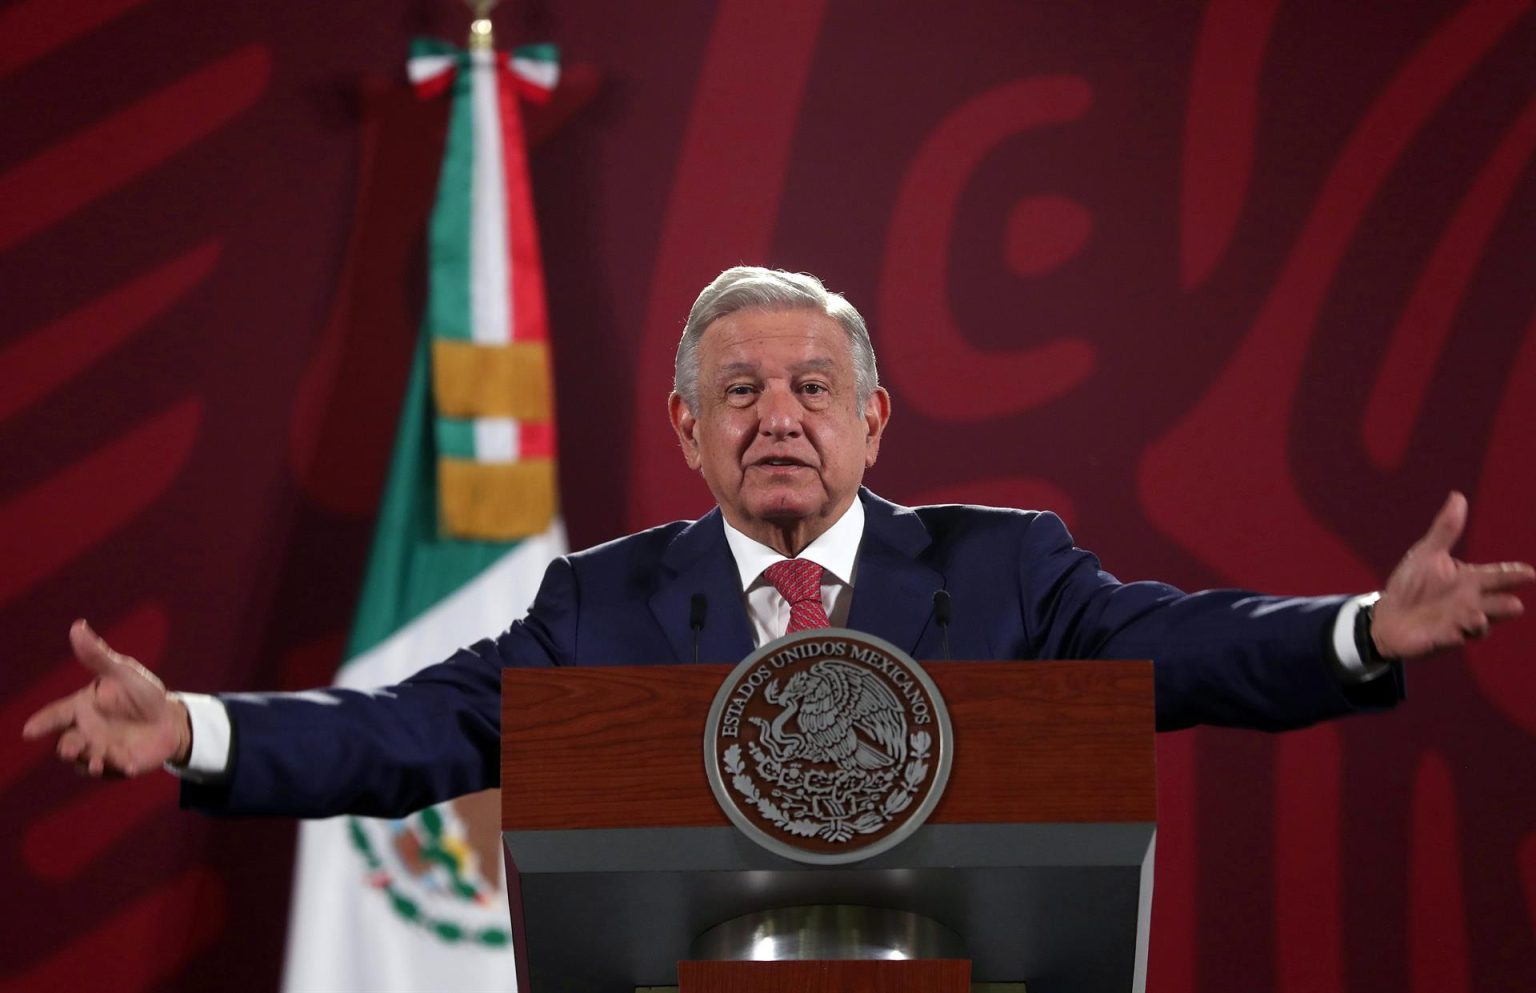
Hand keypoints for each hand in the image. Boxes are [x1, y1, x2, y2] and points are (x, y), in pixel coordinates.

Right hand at [20, 619, 190, 776]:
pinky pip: (115, 770)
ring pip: (87, 763)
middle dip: (67, 748)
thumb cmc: (141, 693)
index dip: (42, 723)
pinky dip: (120, 768)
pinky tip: (130, 766)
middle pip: (67, 744)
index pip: (56, 715)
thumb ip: (98, 656)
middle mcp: (85, 733)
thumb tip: (77, 626)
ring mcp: (100, 752)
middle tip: (71, 748)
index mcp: (81, 708)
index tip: (29, 731)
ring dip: (92, 763)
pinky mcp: (118, 765)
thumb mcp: (122, 672)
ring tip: (99, 763)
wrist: (169, 720)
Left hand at [1371, 492, 1533, 659]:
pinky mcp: (1443, 638)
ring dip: (1481, 622)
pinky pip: (1453, 638)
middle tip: (1514, 604)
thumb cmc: (1412, 584)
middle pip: (1496, 604)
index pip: (1497, 576)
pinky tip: (1456, 633)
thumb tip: (1458, 497)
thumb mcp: (1427, 554)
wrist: (1388, 614)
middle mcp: (1470, 603)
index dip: (1513, 575)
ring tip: (1479, 617)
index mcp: (1469, 580)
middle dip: (1504, 605)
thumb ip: (1445, 529)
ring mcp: (1459, 623)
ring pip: (1479, 624)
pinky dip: (1455, 636)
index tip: (1529, 573)